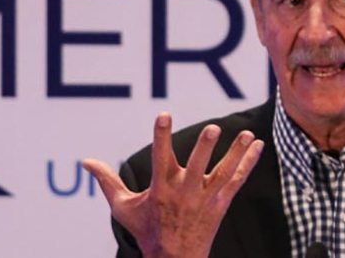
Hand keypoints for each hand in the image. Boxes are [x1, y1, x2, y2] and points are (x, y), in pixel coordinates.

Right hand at [83, 113, 263, 257]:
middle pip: (198, 167)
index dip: (161, 135)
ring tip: (247, 133)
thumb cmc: (146, 230)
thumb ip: (107, 181)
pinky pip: (238, 180)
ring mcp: (206, 199)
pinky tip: (258, 145)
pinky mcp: (221, 204)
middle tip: (212, 128)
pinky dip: (249, 163)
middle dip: (205, 148)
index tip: (164, 114)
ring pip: (223, 172)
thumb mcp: (123, 208)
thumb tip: (86, 161)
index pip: (160, 157)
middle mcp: (185, 192)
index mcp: (161, 189)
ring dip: (236, 152)